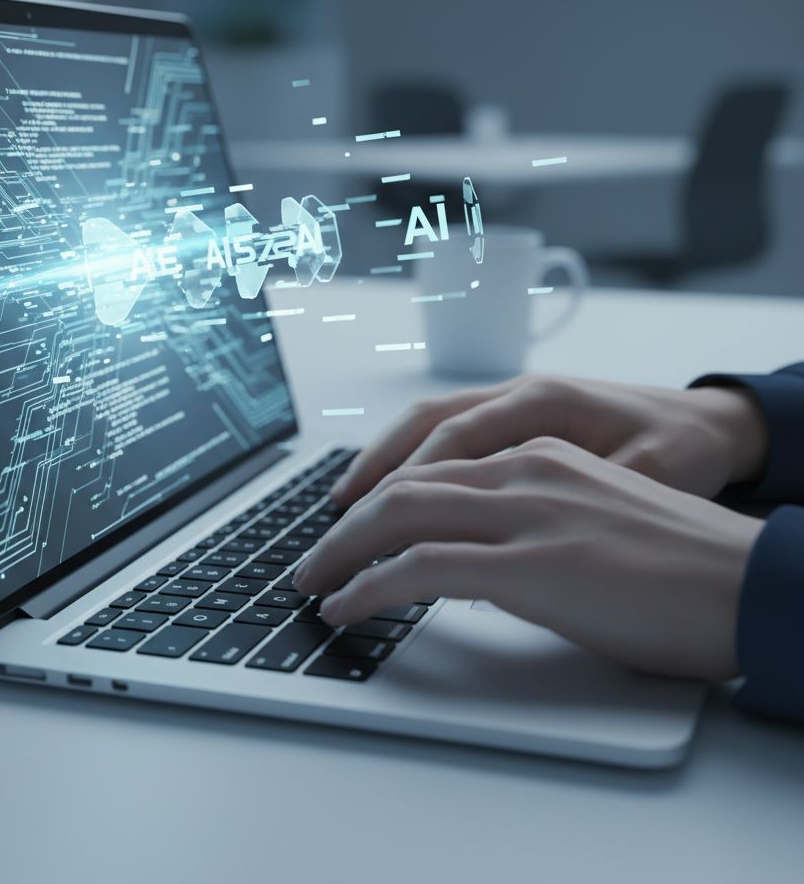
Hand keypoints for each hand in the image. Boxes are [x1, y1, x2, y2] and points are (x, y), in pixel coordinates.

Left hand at [295, 438, 763, 679]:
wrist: (752, 581)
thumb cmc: (680, 565)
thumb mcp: (590, 520)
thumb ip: (528, 525)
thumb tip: (475, 564)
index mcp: (537, 454)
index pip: (431, 464)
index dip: (375, 495)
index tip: (345, 527)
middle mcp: (524, 469)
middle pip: (402, 484)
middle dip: (343, 525)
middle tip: (309, 560)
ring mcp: (525, 512)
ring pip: (399, 515)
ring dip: (341, 552)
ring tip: (312, 585)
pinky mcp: (531, 564)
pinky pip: (420, 566)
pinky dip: (369, 586)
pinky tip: (347, 607)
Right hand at [331, 374, 767, 505]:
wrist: (707, 421)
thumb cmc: (681, 447)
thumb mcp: (647, 476)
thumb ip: (576, 502)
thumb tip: (515, 543)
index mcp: (544, 401)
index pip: (453, 442)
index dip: (403, 486)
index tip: (366, 528)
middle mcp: (516, 394)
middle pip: (423, 427)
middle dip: (371, 475)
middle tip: (332, 523)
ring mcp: (510, 402)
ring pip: (424, 425)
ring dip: (379, 463)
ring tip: (340, 507)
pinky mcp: (510, 420)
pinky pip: (443, 434)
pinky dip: (406, 461)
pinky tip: (387, 492)